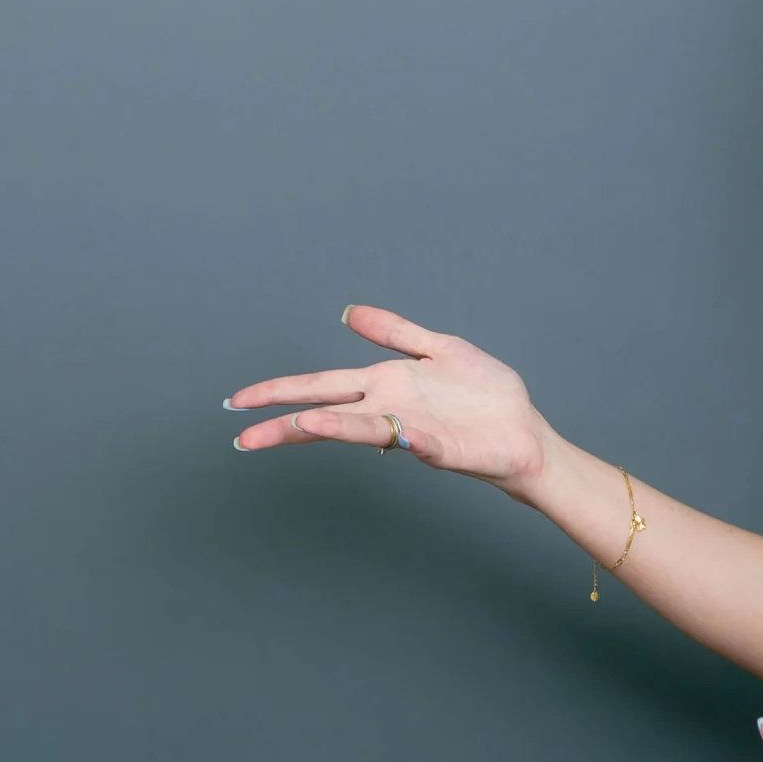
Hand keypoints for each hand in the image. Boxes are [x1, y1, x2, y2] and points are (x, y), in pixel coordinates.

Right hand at [227, 307, 552, 489]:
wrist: (523, 430)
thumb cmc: (484, 396)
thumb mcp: (437, 349)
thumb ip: (393, 333)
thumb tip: (348, 313)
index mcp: (382, 385)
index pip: (320, 387)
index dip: (279, 393)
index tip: (239, 401)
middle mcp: (388, 411)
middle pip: (326, 415)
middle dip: (283, 424)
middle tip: (242, 438)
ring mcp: (414, 432)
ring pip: (363, 429)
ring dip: (333, 428)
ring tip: (301, 425)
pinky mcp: (445, 448)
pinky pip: (421, 443)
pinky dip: (405, 439)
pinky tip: (394, 436)